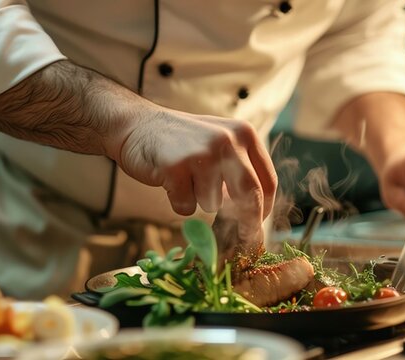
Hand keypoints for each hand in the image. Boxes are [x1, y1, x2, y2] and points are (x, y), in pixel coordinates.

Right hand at [111, 108, 277, 241]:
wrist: (136, 126)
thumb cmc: (181, 141)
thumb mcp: (219, 144)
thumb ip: (239, 172)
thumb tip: (254, 219)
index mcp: (244, 134)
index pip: (268, 181)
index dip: (266, 210)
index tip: (258, 227)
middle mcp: (227, 141)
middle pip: (251, 195)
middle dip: (249, 224)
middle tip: (245, 241)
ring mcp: (202, 154)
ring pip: (213, 204)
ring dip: (199, 201)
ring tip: (186, 179)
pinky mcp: (175, 168)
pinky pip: (185, 206)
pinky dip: (178, 202)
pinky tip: (170, 181)